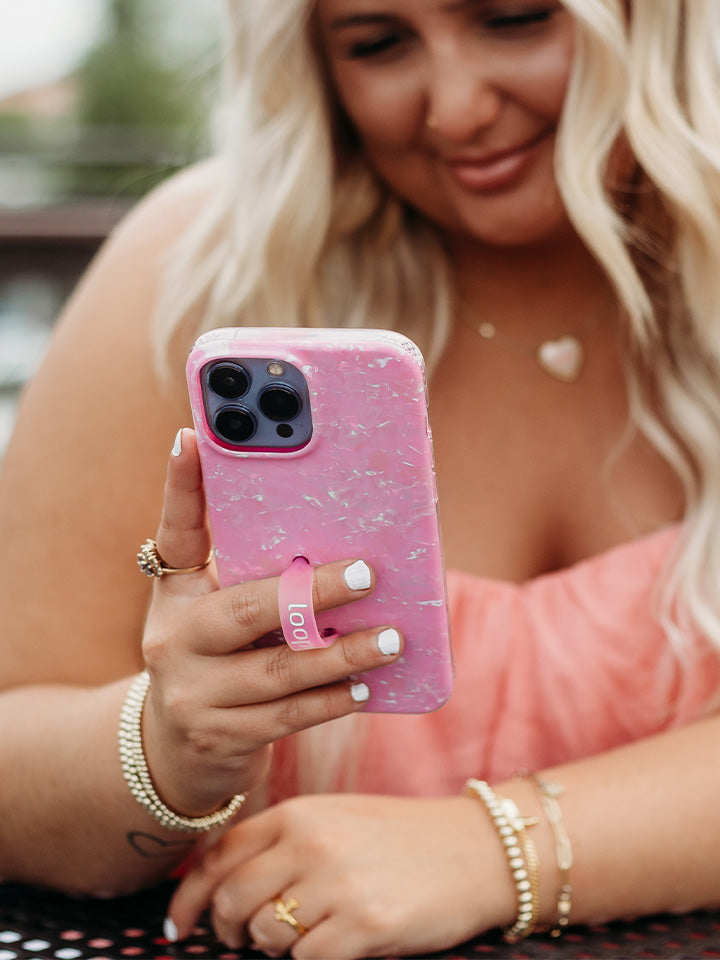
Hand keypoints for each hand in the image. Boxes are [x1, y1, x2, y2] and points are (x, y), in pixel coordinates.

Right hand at [139, 428, 403, 816]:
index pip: (177, 530)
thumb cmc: (216, 652)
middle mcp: (172, 638)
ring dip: (342, 654)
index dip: (181, 484)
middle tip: (367, 572)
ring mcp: (193, 693)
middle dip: (313, 591)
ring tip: (391, 638)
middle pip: (248, 609)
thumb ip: (257, 572)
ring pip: (278, 671)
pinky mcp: (220, 737)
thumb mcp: (216, 605)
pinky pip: (289, 717)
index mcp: (175, 590)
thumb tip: (341, 532)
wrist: (178, 745)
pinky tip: (367, 686)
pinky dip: (333, 700)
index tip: (191, 436)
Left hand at [166, 793, 517, 958]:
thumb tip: (221, 889)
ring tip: (311, 932)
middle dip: (229, 931)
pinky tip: (341, 943)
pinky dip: (315, 959)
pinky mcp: (363, 926)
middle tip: (242, 941)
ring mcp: (336, 885)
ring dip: (277, 946)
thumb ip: (283, 844)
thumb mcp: (337, 821)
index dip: (189, 896)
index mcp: (300, 814)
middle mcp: (311, 844)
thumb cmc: (401, 839)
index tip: (179, 925)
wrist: (475, 850)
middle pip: (233, 901)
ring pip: (266, 937)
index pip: (220, 856)